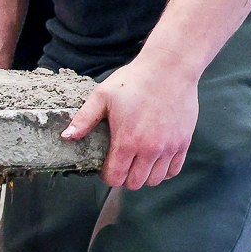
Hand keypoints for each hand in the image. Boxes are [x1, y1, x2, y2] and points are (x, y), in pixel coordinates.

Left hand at [62, 56, 197, 188]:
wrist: (169, 68)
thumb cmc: (135, 80)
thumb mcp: (102, 96)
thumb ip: (84, 119)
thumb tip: (67, 136)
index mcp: (127, 140)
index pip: (115, 177)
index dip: (106, 176)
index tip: (104, 168)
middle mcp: (149, 148)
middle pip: (135, 183)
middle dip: (123, 178)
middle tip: (120, 164)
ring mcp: (169, 147)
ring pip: (155, 180)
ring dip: (143, 176)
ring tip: (136, 162)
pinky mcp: (183, 142)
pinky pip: (173, 170)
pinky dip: (163, 171)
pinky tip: (154, 160)